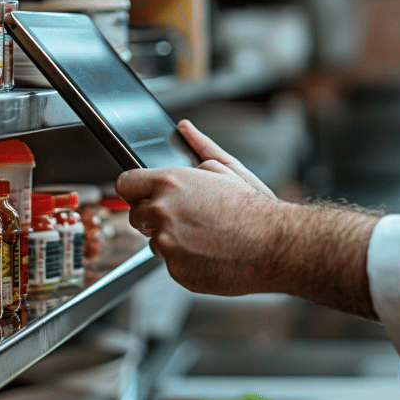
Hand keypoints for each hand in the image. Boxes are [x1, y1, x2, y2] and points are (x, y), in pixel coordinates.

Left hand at [116, 121, 285, 294]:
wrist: (273, 245)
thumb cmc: (253, 207)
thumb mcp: (228, 167)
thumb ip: (200, 146)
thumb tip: (185, 128)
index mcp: (169, 183)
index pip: (126, 184)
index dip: (136, 189)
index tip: (144, 195)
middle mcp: (161, 212)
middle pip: (136, 215)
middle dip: (155, 216)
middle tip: (186, 217)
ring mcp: (166, 244)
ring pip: (155, 242)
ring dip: (172, 239)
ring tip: (205, 235)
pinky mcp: (176, 270)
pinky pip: (171, 264)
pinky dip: (186, 261)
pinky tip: (210, 252)